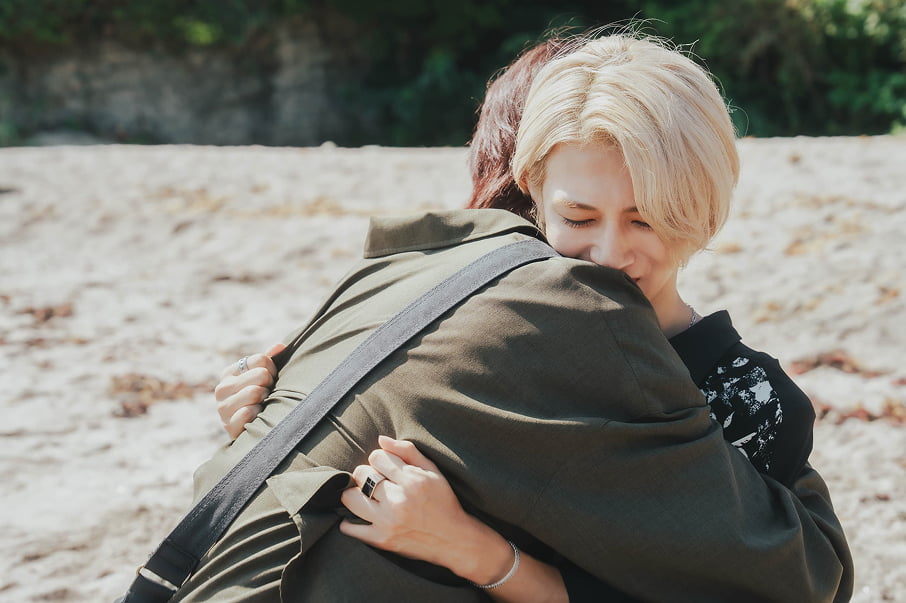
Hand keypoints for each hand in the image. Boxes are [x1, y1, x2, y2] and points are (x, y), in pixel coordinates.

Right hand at [214, 343, 284, 438]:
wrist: (249, 431)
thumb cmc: (259, 400)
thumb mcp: (262, 378)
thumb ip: (269, 361)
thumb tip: (281, 346)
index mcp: (229, 373)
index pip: (260, 360)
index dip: (272, 368)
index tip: (272, 378)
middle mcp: (222, 388)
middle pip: (260, 375)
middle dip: (270, 384)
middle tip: (267, 394)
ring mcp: (223, 408)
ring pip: (254, 392)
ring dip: (265, 400)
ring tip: (263, 405)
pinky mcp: (228, 426)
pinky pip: (248, 413)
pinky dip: (258, 415)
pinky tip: (257, 418)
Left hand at [339, 436, 514, 583]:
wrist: (454, 539)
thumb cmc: (444, 501)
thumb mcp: (433, 470)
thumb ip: (407, 451)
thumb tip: (381, 439)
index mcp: (412, 480)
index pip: (377, 457)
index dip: (379, 459)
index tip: (385, 466)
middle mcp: (398, 500)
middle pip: (361, 474)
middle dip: (366, 474)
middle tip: (376, 481)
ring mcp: (388, 521)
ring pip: (350, 498)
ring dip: (354, 494)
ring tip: (366, 496)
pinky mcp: (381, 540)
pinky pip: (351, 528)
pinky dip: (349, 522)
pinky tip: (360, 516)